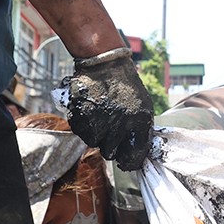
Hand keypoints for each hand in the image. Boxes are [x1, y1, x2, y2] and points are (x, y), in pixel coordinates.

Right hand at [65, 48, 153, 171]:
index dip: (130, 161)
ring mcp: (97, 123)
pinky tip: (90, 111)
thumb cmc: (125, 85)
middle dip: (111, 145)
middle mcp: (117, 126)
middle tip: (110, 130)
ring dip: (97, 134)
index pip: (134, 155)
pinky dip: (85, 126)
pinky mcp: (80, 118)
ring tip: (101, 115)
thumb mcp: (143, 105)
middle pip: (110, 153)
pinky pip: (81, 134)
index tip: (127, 161)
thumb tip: (138, 152)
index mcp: (138, 122)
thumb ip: (141, 129)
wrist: (104, 63)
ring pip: (94, 144)